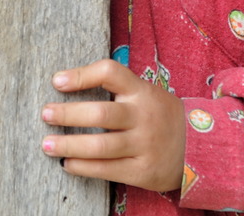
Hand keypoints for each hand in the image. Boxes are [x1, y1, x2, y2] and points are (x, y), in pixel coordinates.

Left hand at [41, 58, 184, 192]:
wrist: (198, 146)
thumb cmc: (159, 114)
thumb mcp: (145, 93)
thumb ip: (117, 89)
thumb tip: (71, 84)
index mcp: (141, 90)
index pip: (110, 72)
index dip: (82, 75)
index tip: (57, 81)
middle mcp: (143, 116)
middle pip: (99, 114)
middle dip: (67, 115)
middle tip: (45, 114)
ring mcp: (143, 145)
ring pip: (99, 146)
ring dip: (68, 145)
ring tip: (47, 144)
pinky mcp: (142, 171)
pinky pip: (105, 170)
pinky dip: (81, 167)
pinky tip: (67, 163)